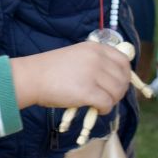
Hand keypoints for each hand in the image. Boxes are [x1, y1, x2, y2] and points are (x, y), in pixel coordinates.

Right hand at [11, 42, 131, 113]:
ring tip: (100, 104)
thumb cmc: (51, 69)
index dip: (125, 74)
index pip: (124, 60)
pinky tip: (96, 109)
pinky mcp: (87, 91)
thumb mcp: (77, 55)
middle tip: (108, 97)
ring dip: (112, 101)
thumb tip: (114, 78)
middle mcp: (97, 59)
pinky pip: (107, 103)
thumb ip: (95, 62)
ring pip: (117, 91)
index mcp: (95, 48)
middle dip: (119, 91)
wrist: (33, 77)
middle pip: (122, 78)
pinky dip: (104, 109)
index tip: (118, 83)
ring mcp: (93, 74)